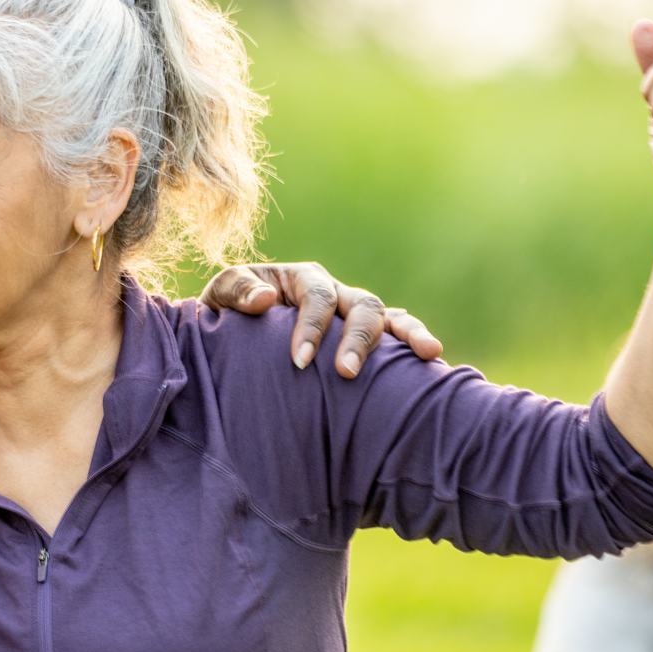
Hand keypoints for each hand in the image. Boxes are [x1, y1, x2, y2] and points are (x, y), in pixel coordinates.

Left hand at [201, 262, 442, 377]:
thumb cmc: (226, 316)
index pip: (315, 297)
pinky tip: (434, 358)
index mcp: (300, 279)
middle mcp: (333, 292)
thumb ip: (235, 290)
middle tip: (347, 372)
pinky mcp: (364, 336)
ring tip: (427, 353)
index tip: (298, 362)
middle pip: (360, 304)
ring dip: (406, 333)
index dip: (311, 327)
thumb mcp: (219, 297)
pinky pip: (397, 333)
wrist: (232, 335)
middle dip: (357, 338)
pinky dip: (415, 340)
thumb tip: (266, 299)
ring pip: (387, 315)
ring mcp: (351, 313)